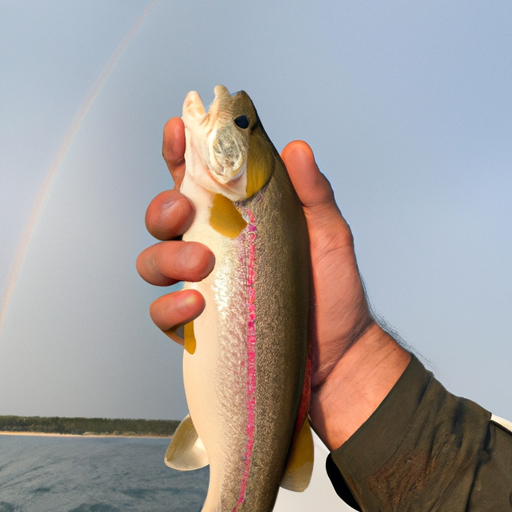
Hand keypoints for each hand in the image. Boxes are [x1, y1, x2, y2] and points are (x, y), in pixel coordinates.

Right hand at [137, 117, 409, 448]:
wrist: (338, 355)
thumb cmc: (333, 293)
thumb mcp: (329, 236)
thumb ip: (314, 194)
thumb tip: (297, 148)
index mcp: (239, 220)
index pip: (199, 180)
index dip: (181, 153)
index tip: (178, 132)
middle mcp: (214, 248)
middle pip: (164, 219)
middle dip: (163, 209)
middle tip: (184, 211)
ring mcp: (203, 287)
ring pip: (155, 261)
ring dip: (166, 257)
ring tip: (200, 265)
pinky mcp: (199, 325)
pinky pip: (165, 313)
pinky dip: (170, 306)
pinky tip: (195, 305)